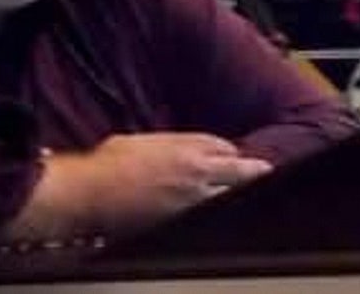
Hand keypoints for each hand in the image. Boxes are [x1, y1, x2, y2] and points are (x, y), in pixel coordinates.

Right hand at [5, 133, 271, 239]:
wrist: (93, 191)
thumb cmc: (109, 163)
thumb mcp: (142, 140)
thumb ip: (169, 143)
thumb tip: (177, 148)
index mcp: (188, 146)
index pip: (225, 147)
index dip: (232, 153)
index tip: (235, 157)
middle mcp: (198, 170)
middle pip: (240, 170)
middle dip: (254, 171)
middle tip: (266, 172)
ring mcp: (194, 197)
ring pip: (230, 195)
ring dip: (239, 194)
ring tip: (252, 195)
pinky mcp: (183, 219)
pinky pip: (211, 215)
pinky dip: (217, 212)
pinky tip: (222, 215)